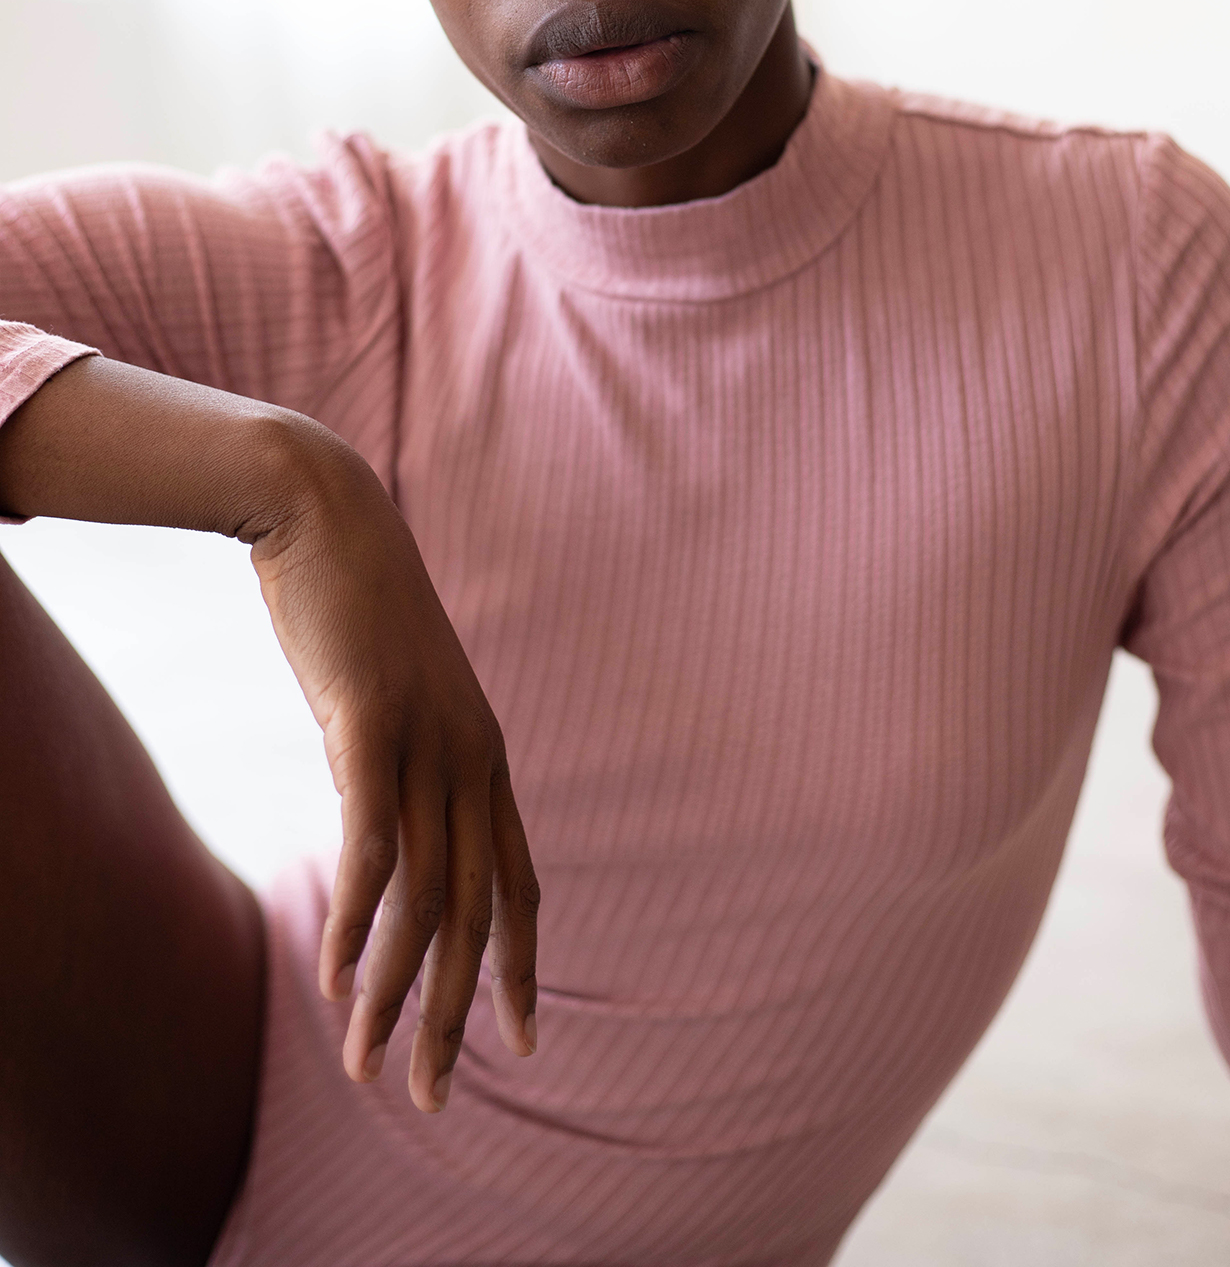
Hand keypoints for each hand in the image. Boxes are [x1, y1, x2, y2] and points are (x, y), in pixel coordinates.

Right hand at [245, 434, 538, 1113]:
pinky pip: (372, 841)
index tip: (525, 1039)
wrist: (326, 511)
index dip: (522, 964)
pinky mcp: (368, 722)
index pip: (519, 881)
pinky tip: (342, 976)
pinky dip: (359, 916)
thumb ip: (398, 760)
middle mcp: (470, 756)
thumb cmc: (354, 604)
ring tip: (370, 1067)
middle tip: (439, 1096)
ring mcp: (426, 739)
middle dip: (459, 1012)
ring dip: (394, 991)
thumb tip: (381, 820)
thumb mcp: (391, 696)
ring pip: (423, 895)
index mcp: (484, 753)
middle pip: (477, 912)